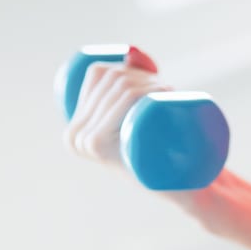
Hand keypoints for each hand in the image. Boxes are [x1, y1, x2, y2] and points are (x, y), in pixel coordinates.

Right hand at [63, 46, 167, 167]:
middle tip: (168, 88)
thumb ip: (124, 109)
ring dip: (149, 81)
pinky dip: (144, 90)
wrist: (177, 190)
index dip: (127, 66)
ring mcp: (88, 143)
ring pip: (121, 88)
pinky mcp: (105, 148)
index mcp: (73, 128)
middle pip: (112, 82)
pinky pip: (123, 102)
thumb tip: (131, 59)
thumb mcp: (135, 135)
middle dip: (143, 75)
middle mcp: (74, 136)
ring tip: (170, 91)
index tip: (153, 78)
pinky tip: (161, 92)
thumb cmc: (157, 159)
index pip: (98, 74)